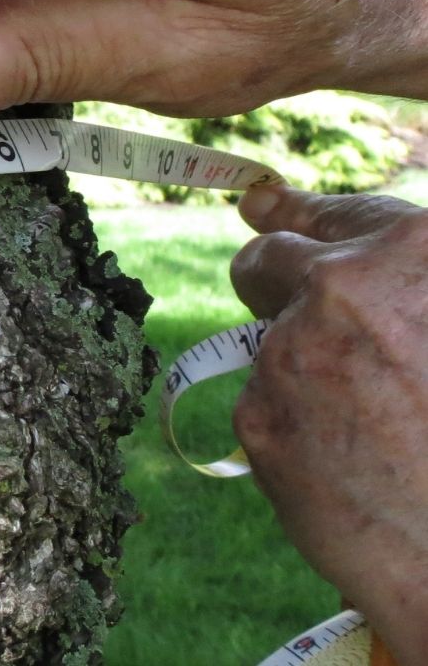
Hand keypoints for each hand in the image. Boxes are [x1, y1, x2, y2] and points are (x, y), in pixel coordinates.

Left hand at [232, 185, 427, 664]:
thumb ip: (406, 284)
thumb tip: (337, 261)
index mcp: (418, 249)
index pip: (337, 215)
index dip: (296, 212)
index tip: (261, 205)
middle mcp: (347, 284)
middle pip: (266, 258)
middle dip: (267, 281)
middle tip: (287, 313)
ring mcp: (294, 347)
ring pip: (263, 340)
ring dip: (294, 366)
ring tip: (366, 425)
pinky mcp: (258, 412)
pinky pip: (261, 403)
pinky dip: (292, 428)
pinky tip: (346, 465)